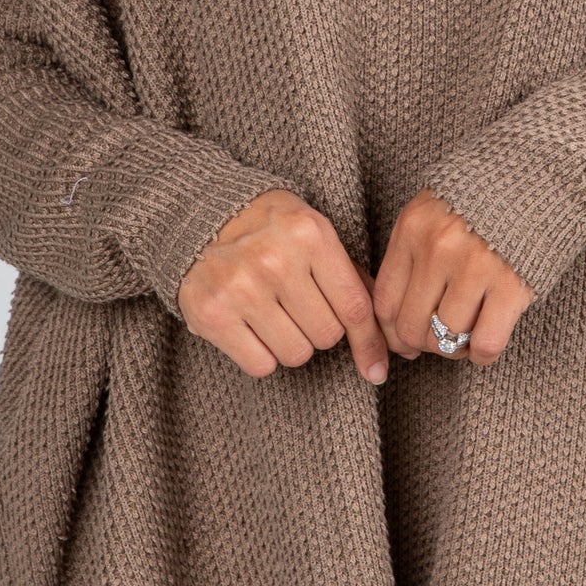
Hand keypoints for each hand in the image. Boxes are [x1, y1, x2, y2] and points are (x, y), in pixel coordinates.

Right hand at [176, 190, 389, 383]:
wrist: (198, 216)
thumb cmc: (267, 228)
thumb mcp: (313, 232)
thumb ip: (349, 276)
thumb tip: (387, 334)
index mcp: (310, 234)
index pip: (354, 306)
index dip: (369, 342)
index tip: (377, 370)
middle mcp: (276, 260)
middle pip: (327, 336)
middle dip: (318, 329)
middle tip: (297, 308)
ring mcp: (242, 288)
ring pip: (296, 354)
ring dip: (290, 343)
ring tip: (272, 314)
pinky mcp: (212, 314)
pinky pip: (261, 365)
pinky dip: (261, 355)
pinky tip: (250, 327)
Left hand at [371, 191, 533, 365]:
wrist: (542, 175)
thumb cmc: (484, 198)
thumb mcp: (434, 211)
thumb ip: (413, 254)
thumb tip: (397, 323)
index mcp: (413, 228)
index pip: (385, 301)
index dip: (392, 333)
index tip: (406, 340)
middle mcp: (438, 248)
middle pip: (411, 325)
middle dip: (423, 344)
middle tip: (439, 340)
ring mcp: (474, 267)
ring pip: (446, 338)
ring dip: (454, 349)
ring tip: (465, 340)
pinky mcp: (511, 284)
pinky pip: (485, 343)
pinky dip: (482, 354)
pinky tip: (485, 344)